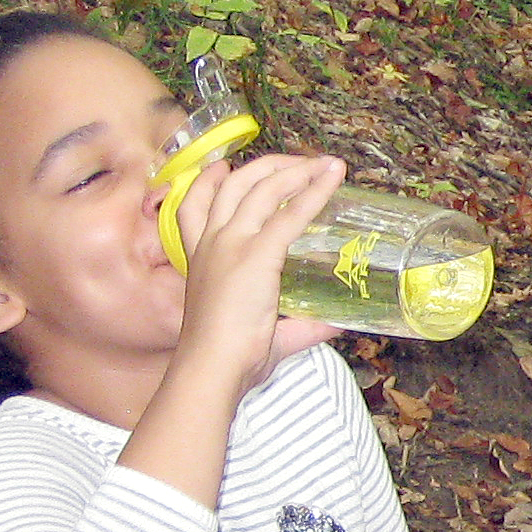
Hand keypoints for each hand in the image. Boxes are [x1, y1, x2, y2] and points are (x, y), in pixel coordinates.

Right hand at [170, 148, 347, 395]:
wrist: (211, 369)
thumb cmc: (229, 359)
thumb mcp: (268, 333)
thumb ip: (303, 325)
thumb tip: (337, 323)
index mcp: (201, 258)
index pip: (194, 206)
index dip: (208, 180)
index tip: (222, 166)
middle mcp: (212, 244)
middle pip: (234, 185)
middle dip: (266, 166)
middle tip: (296, 161)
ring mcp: (232, 245)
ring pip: (263, 189)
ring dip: (295, 170)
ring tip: (322, 163)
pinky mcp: (256, 255)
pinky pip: (290, 214)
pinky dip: (314, 191)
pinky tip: (332, 179)